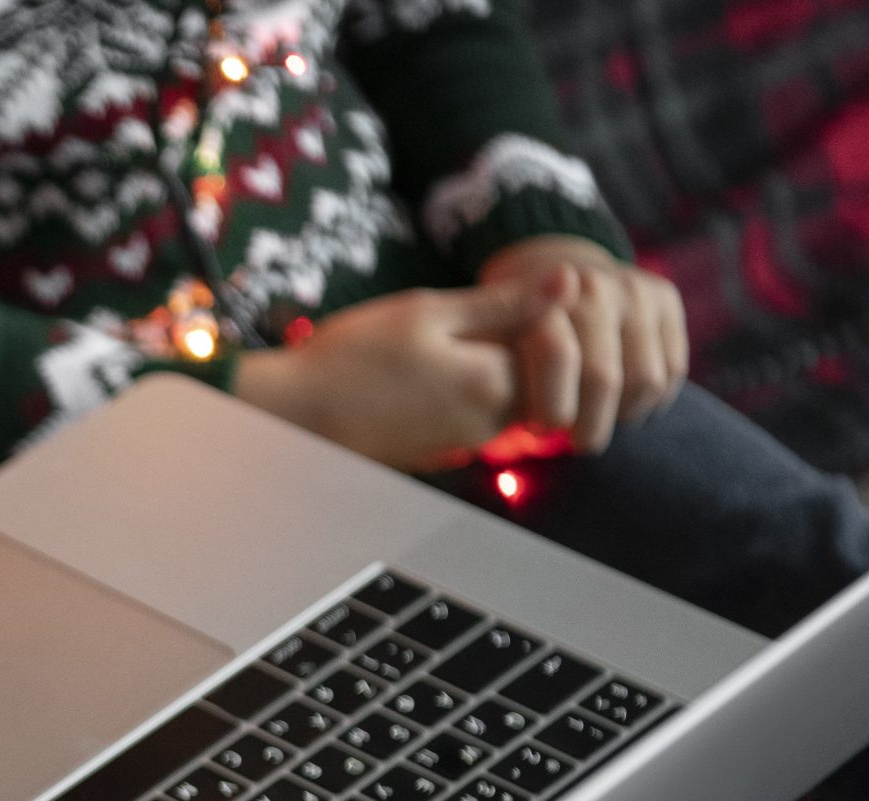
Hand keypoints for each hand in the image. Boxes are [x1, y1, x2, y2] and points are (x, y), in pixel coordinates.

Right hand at [236, 281, 564, 470]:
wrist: (296, 418)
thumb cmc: (353, 358)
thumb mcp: (428, 312)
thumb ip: (504, 301)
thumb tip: (572, 281)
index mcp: (497, 382)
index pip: (555, 343)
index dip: (531, 312)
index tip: (490, 296)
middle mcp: (492, 423)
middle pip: (535, 374)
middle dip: (514, 341)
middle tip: (461, 315)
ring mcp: (466, 444)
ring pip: (505, 395)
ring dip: (485, 365)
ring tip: (432, 344)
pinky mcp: (441, 452)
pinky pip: (473, 415)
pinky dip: (459, 390)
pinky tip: (416, 373)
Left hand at [478, 236, 687, 453]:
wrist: (552, 267)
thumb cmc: (512, 321)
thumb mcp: (491, 339)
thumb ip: (496, 370)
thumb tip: (513, 420)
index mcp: (546, 293)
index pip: (558, 357)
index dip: (551, 406)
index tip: (540, 431)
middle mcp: (597, 286)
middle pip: (604, 378)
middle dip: (588, 424)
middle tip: (575, 442)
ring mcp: (637, 290)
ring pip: (645, 380)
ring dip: (622, 415)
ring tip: (599, 423)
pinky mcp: (666, 298)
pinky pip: (671, 369)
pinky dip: (650, 400)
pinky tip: (623, 406)